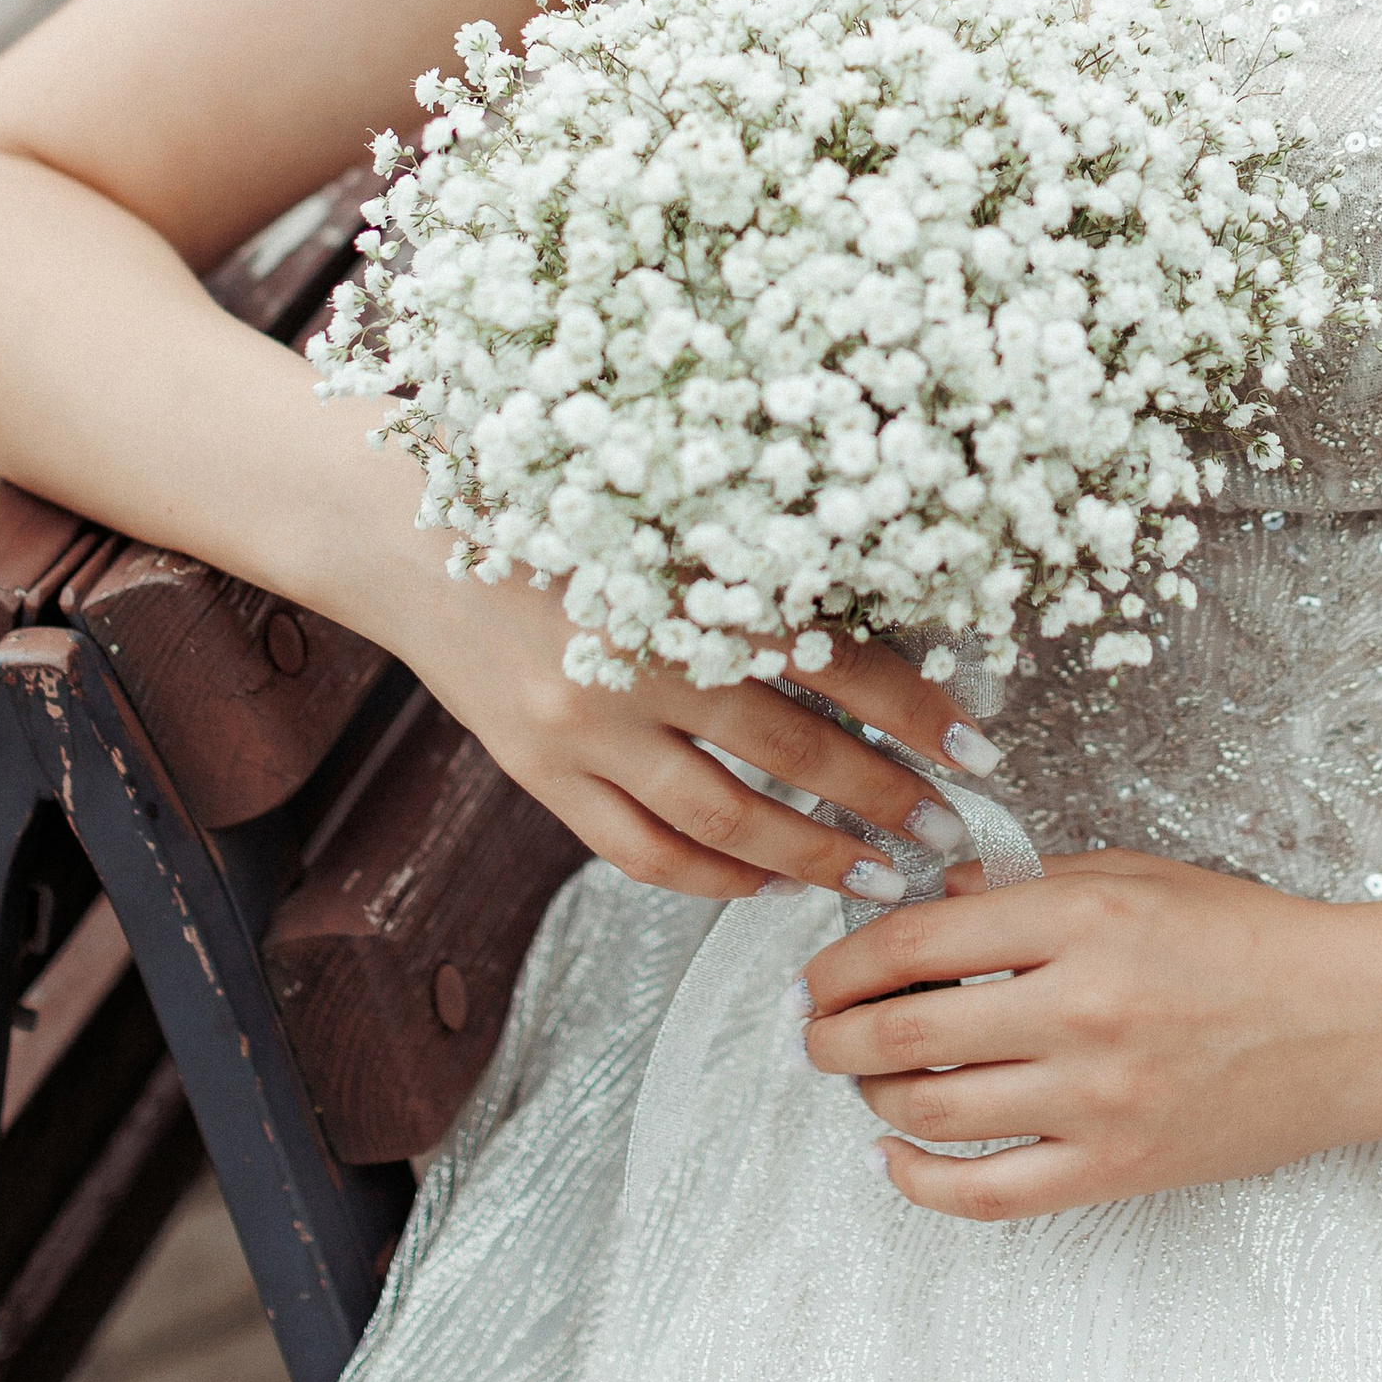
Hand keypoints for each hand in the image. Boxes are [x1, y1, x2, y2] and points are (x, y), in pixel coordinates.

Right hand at [389, 551, 991, 903]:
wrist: (405, 534)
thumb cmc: (551, 501)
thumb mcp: (661, 510)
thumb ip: (751, 566)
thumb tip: (875, 621)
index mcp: (679, 587)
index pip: (830, 663)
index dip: (914, 708)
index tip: (977, 744)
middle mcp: (632, 667)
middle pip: (787, 757)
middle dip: (880, 798)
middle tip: (945, 828)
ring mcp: (580, 734)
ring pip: (721, 823)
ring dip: (811, 854)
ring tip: (878, 869)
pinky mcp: (539, 776)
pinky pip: (641, 853)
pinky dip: (713, 878)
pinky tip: (767, 880)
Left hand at [801, 851, 1381, 1215]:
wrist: (1350, 1023)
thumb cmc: (1247, 938)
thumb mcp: (1135, 874)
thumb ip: (1025, 886)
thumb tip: (931, 903)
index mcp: (1082, 919)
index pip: (917, 943)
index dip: (844, 962)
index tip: (821, 975)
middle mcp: (1080, 1010)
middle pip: (906, 1032)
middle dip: (835, 1036)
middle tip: (818, 1033)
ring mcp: (1097, 1100)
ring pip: (934, 1113)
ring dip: (873, 1098)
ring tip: (863, 1081)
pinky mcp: (1116, 1169)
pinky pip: (989, 1194)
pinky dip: (921, 1182)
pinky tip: (896, 1158)